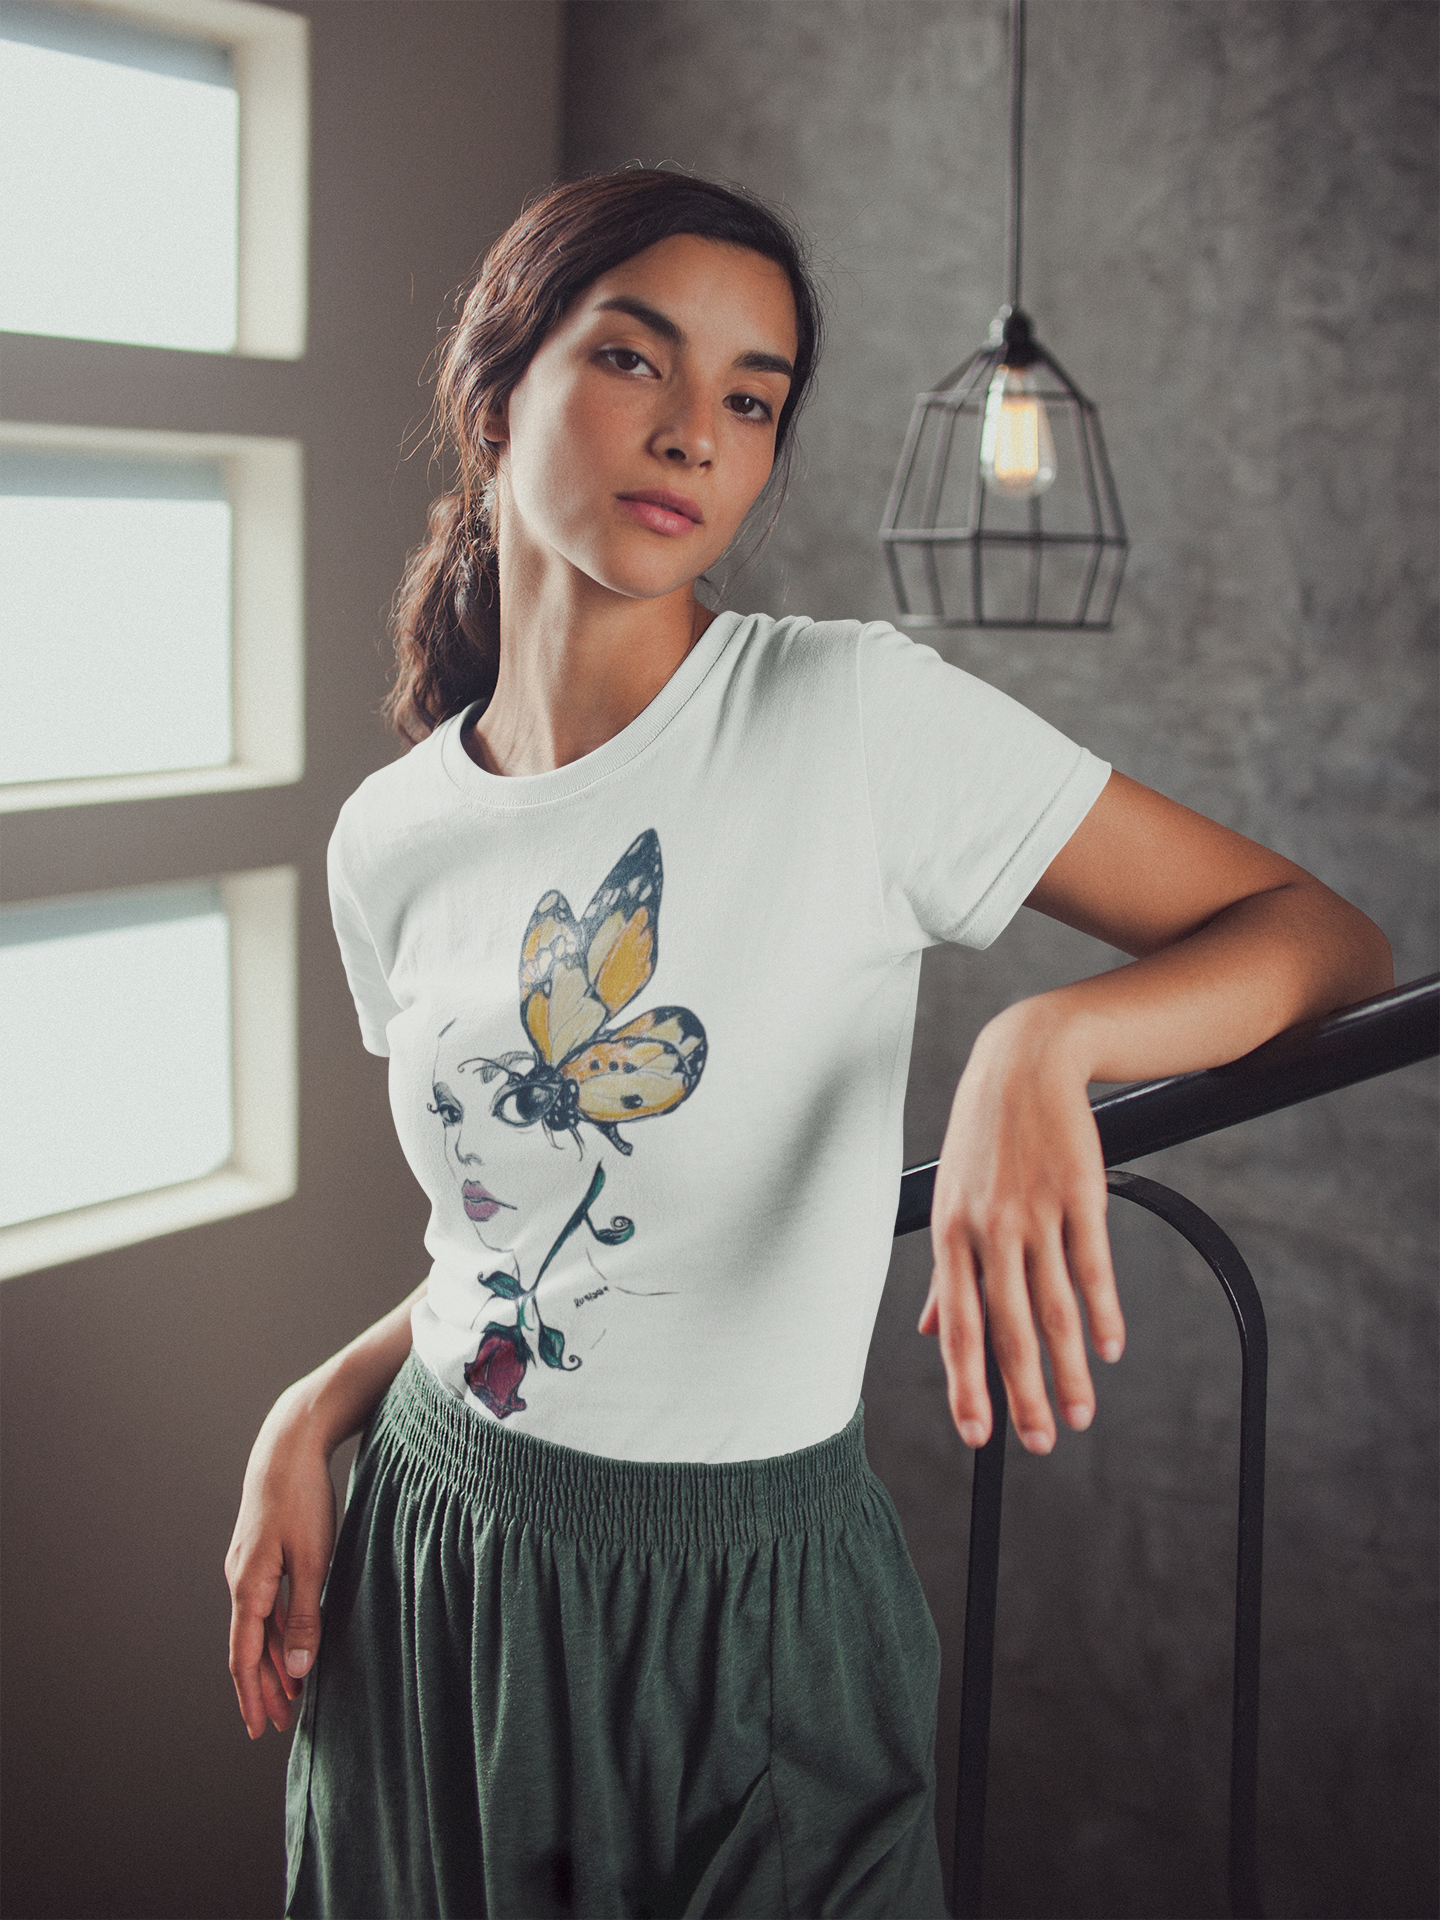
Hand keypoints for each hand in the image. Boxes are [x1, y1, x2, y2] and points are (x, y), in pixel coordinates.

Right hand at [224, 1390, 337, 1738]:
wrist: (288, 1447)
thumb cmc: (303, 1501)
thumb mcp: (313, 1561)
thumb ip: (305, 1615)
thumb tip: (296, 1668)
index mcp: (248, 1587)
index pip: (244, 1658)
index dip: (253, 1696)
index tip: (261, 1729)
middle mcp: (239, 1580)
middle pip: (248, 1648)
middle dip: (265, 1688)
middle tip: (282, 1724)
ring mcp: (246, 1566)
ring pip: (257, 1627)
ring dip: (272, 1661)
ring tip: (292, 1693)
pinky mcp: (258, 1553)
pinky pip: (263, 1604)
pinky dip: (276, 1630)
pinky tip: (289, 1643)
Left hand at [919, 997, 1125, 1453]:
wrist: (1023, 1065)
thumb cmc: (982, 1140)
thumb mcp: (950, 1200)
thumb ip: (945, 1272)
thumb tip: (930, 1330)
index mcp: (951, 1237)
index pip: (957, 1326)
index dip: (966, 1385)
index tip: (978, 1435)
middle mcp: (989, 1230)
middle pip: (1009, 1329)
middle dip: (1024, 1394)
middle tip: (1040, 1442)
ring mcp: (1035, 1213)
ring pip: (1055, 1308)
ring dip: (1070, 1369)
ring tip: (1080, 1413)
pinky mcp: (1080, 1195)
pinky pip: (1093, 1267)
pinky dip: (1104, 1314)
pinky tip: (1110, 1349)